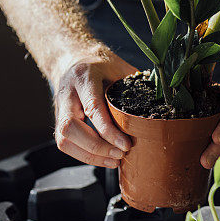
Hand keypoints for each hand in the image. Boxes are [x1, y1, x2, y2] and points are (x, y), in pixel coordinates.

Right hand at [52, 46, 137, 167]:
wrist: (74, 59)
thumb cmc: (102, 65)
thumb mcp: (120, 68)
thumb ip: (134, 85)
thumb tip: (160, 104)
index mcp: (84, 77)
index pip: (93, 108)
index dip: (108, 131)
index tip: (125, 145)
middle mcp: (67, 93)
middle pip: (70, 128)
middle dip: (96, 147)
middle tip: (119, 155)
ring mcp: (59, 108)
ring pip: (63, 139)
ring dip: (89, 156)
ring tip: (113, 161)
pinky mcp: (59, 121)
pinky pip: (65, 144)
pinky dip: (84, 156)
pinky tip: (103, 159)